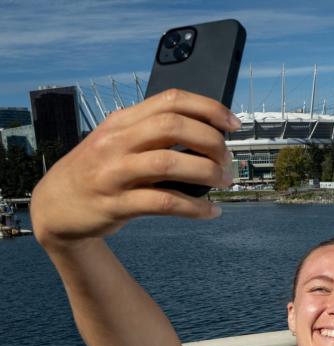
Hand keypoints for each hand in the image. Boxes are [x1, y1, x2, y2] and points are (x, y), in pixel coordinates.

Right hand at [31, 89, 239, 249]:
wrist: (55, 206)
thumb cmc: (99, 171)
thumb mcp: (118, 141)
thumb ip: (152, 133)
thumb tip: (207, 132)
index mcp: (123, 121)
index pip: (171, 100)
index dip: (208, 108)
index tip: (233, 124)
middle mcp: (117, 141)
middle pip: (173, 126)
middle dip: (211, 141)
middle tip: (227, 160)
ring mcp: (114, 172)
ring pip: (168, 162)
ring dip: (206, 172)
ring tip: (223, 181)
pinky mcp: (116, 204)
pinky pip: (163, 203)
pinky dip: (194, 208)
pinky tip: (210, 211)